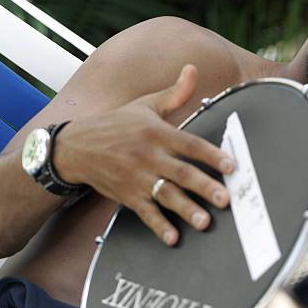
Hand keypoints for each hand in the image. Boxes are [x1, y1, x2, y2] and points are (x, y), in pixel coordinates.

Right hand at [53, 64, 234, 245]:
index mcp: (156, 132)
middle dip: (204, 187)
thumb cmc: (116, 124)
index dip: (211, 155)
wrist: (76, 147)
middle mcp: (148, 156)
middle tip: (225, 199)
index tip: (232, 165)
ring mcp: (136, 178)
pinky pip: (145, 213)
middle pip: (180, 173)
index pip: (189, 144)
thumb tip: (193, 69)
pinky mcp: (127, 196)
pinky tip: (173, 238)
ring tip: (204, 222)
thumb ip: (174, 92)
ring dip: (185, 210)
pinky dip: (158, 226)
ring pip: (164, 195)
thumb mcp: (145, 105)